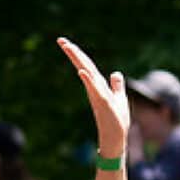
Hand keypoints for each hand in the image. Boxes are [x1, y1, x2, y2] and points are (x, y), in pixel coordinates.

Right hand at [56, 38, 130, 156]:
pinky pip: (95, 89)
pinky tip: (82, 72)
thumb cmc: (116, 121)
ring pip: (87, 74)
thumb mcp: (119, 98)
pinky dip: (88, 80)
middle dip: (74, 53)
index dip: (78, 54)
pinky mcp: (102, 104)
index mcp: (98, 86)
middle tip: (60, 40)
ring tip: (69, 47)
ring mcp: (97, 95)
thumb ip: (116, 85)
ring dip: (79, 61)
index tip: (66, 43)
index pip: (87, 66)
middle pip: (84, 66)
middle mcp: (95, 88)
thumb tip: (115, 73)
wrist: (116, 138)